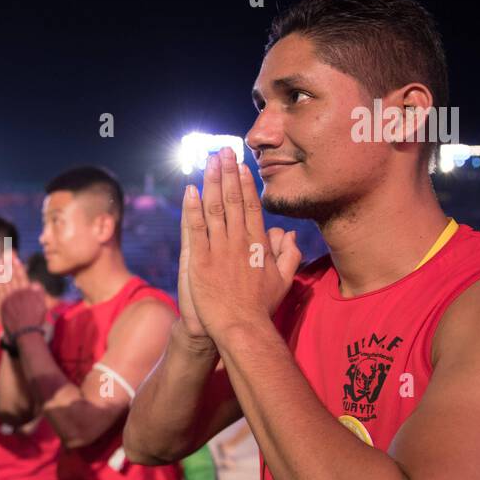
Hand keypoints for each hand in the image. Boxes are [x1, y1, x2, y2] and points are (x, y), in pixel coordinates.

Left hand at [0, 256, 45, 334]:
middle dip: (8, 266)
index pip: (22, 276)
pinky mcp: (3, 304)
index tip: (15, 259)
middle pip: (12, 277)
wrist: (25, 332)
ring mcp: (9, 298)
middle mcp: (18, 293)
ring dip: (1, 272)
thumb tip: (35, 284)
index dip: (18, 267)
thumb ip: (38, 294)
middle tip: (4, 258)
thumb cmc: (35, 320)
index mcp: (28, 292)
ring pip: (4, 282)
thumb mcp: (41, 306)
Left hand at [183, 147, 302, 338]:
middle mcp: (239, 241)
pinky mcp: (200, 260)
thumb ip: (289, 254)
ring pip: (214, 209)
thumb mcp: (283, 280)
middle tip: (222, 151)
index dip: (245, 183)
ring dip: (211, 182)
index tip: (241, 165)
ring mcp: (219, 249)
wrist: (240, 328)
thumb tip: (289, 234)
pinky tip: (189, 190)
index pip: (251, 206)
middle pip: (232, 200)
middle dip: (227, 173)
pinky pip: (195, 229)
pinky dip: (192, 208)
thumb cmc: (260, 307)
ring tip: (208, 161)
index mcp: (258, 244)